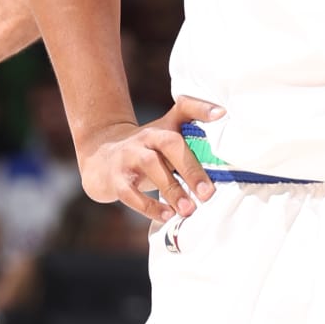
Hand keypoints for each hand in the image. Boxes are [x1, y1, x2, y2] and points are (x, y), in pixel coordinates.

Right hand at [78, 95, 219, 224]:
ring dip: (172, 189)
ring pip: (151, 166)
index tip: (222, 115)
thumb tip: (225, 158)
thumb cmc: (145, 153)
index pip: (184, 108)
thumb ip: (193, 144)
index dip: (202, 108)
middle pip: (170, 143)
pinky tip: (167, 215)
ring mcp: (128, 156)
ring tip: (189, 210)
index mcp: (163, 127)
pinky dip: (149, 206)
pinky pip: (131, 192)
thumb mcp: (165, 142)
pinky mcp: (115, 179)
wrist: (99, 157)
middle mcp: (146, 137)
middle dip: (191, 168)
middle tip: (208, 193)